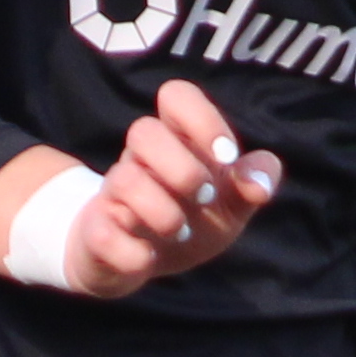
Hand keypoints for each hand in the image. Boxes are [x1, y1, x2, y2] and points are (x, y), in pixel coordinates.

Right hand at [0, 84, 278, 297]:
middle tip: (205, 197)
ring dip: (164, 214)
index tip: (226, 157)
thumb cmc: (191, 219)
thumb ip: (252, 183)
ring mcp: (112, 194)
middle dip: (183, 170)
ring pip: (124, 181)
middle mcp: (139, 159)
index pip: (176, 95)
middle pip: (142, 131)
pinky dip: (135, 253)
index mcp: (175, 140)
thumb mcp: (231, 203)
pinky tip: (150, 257)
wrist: (138, 261)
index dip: (203, 120)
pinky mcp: (96, 233)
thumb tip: (259, 183)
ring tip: (182, 232)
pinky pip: (105, 234)